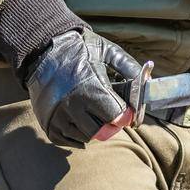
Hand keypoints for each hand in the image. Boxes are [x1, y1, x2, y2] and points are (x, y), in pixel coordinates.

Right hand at [25, 29, 141, 146]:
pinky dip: (77, 136)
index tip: (125, 111)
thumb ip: (128, 66)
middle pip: (101, 130)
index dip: (124, 115)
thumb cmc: (79, 49)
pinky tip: (81, 123)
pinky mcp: (48, 123)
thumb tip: (147, 81)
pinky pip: (68, 140)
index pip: (115, 116)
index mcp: (91, 87)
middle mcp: (73, 105)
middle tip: (110, 113)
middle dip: (110, 124)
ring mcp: (58, 116)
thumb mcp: (106, 50)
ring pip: (85, 137)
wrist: (42, 49)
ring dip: (94, 129)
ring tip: (94, 114)